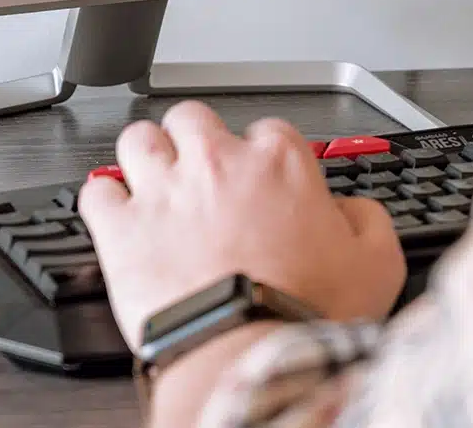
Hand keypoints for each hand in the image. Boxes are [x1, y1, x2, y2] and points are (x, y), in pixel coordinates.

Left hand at [78, 102, 406, 354]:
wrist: (248, 354)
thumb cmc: (305, 314)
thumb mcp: (377, 264)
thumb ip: (368, 221)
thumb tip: (354, 210)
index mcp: (279, 163)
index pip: (268, 129)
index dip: (264, 156)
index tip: (264, 181)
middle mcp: (217, 164)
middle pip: (192, 118)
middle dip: (194, 139)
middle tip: (201, 170)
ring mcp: (164, 192)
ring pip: (138, 139)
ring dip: (145, 157)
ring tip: (153, 181)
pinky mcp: (121, 230)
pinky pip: (96, 194)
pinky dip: (104, 202)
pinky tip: (116, 216)